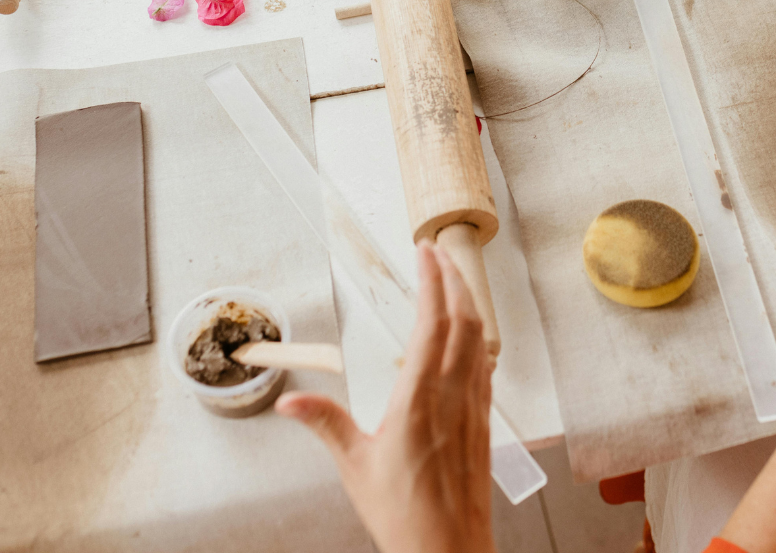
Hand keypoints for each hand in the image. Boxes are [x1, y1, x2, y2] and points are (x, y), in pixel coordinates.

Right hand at [278, 242, 495, 552]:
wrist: (449, 551)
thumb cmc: (405, 516)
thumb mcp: (354, 466)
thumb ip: (325, 425)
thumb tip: (290, 403)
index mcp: (418, 400)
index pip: (432, 323)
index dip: (432, 281)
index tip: (425, 252)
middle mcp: (452, 396)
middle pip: (464, 320)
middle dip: (454, 279)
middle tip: (439, 253)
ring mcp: (473, 408)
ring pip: (480, 340)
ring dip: (469, 303)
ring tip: (454, 282)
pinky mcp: (483, 424)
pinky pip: (486, 367)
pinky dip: (479, 338)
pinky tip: (471, 339)